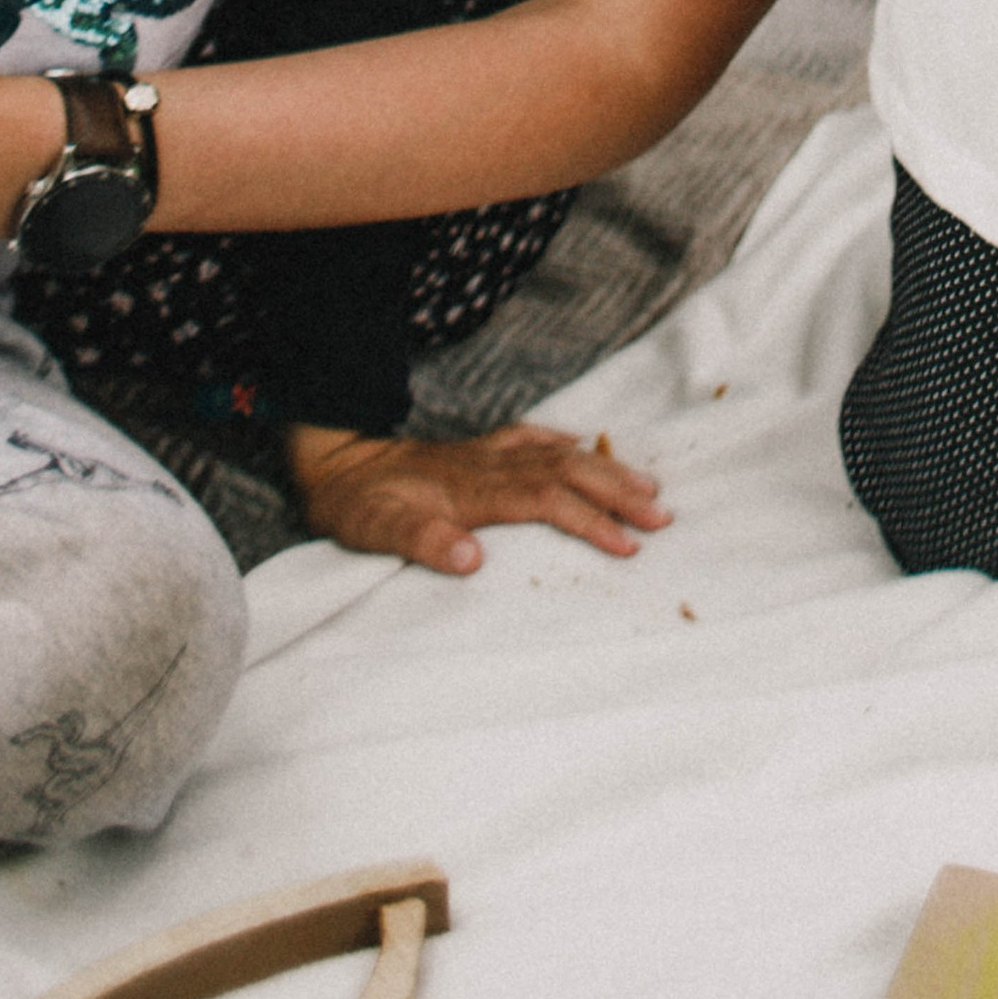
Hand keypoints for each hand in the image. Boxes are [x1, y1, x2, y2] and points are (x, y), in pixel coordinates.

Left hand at [285, 417, 669, 575]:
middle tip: (663, 517)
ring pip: (559, 454)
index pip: (545, 500)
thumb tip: (470, 559)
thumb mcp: (374, 530)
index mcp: (472, 487)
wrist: (334, 460)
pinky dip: (566, 442)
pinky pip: (534, 439)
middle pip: (566, 471)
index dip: (589, 521)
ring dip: (605, 470)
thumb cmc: (357, 504)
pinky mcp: (478, 450)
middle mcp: (488, 464)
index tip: (627, 546)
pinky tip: (585, 447)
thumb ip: (420, 540)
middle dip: (617, 493)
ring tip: (650, 488)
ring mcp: (486, 453)